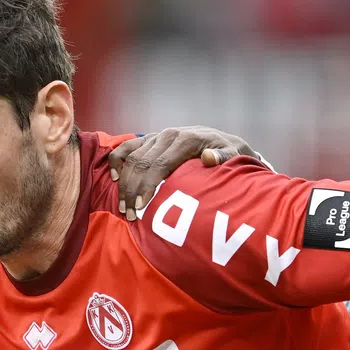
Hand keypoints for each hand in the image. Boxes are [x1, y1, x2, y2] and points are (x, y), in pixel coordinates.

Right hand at [107, 127, 260, 220]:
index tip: (141, 207)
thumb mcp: (233, 156)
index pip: (160, 164)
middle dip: (133, 190)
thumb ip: (224, 157)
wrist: (221, 140)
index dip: (148, 186)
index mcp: (186, 140)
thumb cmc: (228, 155)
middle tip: (130, 215)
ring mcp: (157, 136)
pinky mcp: (150, 139)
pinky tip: (115, 179)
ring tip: (124, 207)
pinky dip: (117, 161)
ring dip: (125, 183)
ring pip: (132, 158)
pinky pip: (127, 147)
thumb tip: (209, 157)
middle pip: (143, 163)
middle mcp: (169, 135)